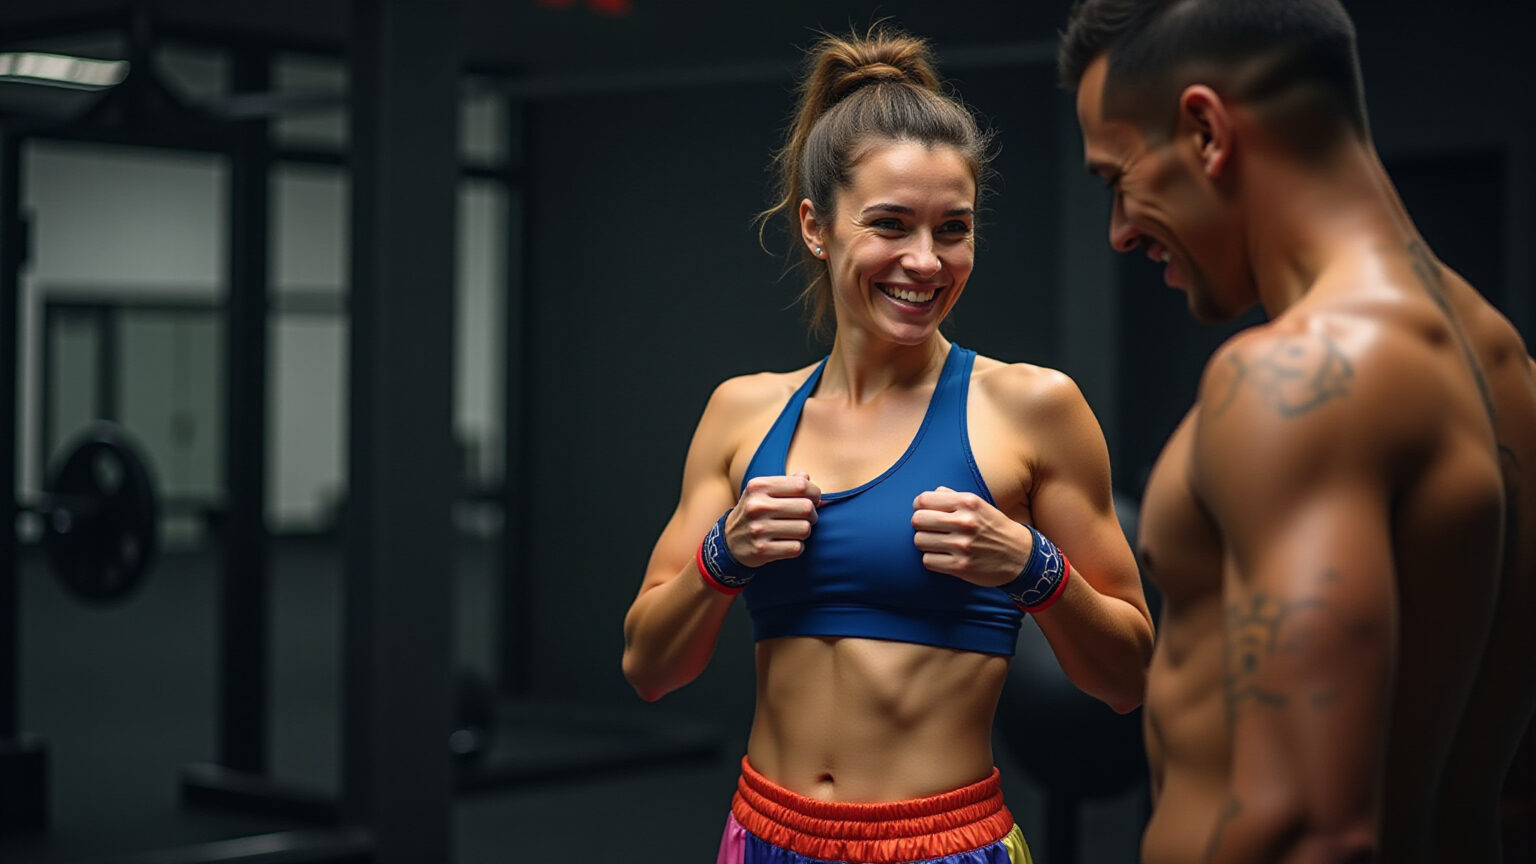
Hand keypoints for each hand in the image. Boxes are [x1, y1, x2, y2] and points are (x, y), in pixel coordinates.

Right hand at [727, 472, 821, 566]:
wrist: (729, 541)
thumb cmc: (754, 513)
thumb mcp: (764, 492)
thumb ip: (788, 482)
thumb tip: (809, 480)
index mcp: (759, 486)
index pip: (801, 485)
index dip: (814, 493)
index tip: (813, 499)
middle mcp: (757, 506)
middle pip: (806, 508)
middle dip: (812, 514)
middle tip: (806, 517)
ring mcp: (758, 529)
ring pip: (804, 529)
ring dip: (805, 531)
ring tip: (795, 530)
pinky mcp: (761, 550)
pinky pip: (796, 548)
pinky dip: (797, 546)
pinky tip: (787, 543)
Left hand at [912, 485, 1032, 586]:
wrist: (1020, 556)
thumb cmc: (994, 528)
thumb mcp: (979, 505)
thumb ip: (953, 497)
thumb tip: (929, 495)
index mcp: (967, 502)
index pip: (924, 500)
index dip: (919, 507)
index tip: (925, 512)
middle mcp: (964, 522)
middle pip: (917, 520)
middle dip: (920, 525)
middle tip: (930, 530)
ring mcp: (962, 545)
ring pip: (919, 541)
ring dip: (925, 543)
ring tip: (937, 544)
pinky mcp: (961, 566)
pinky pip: (927, 561)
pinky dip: (932, 559)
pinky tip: (942, 557)